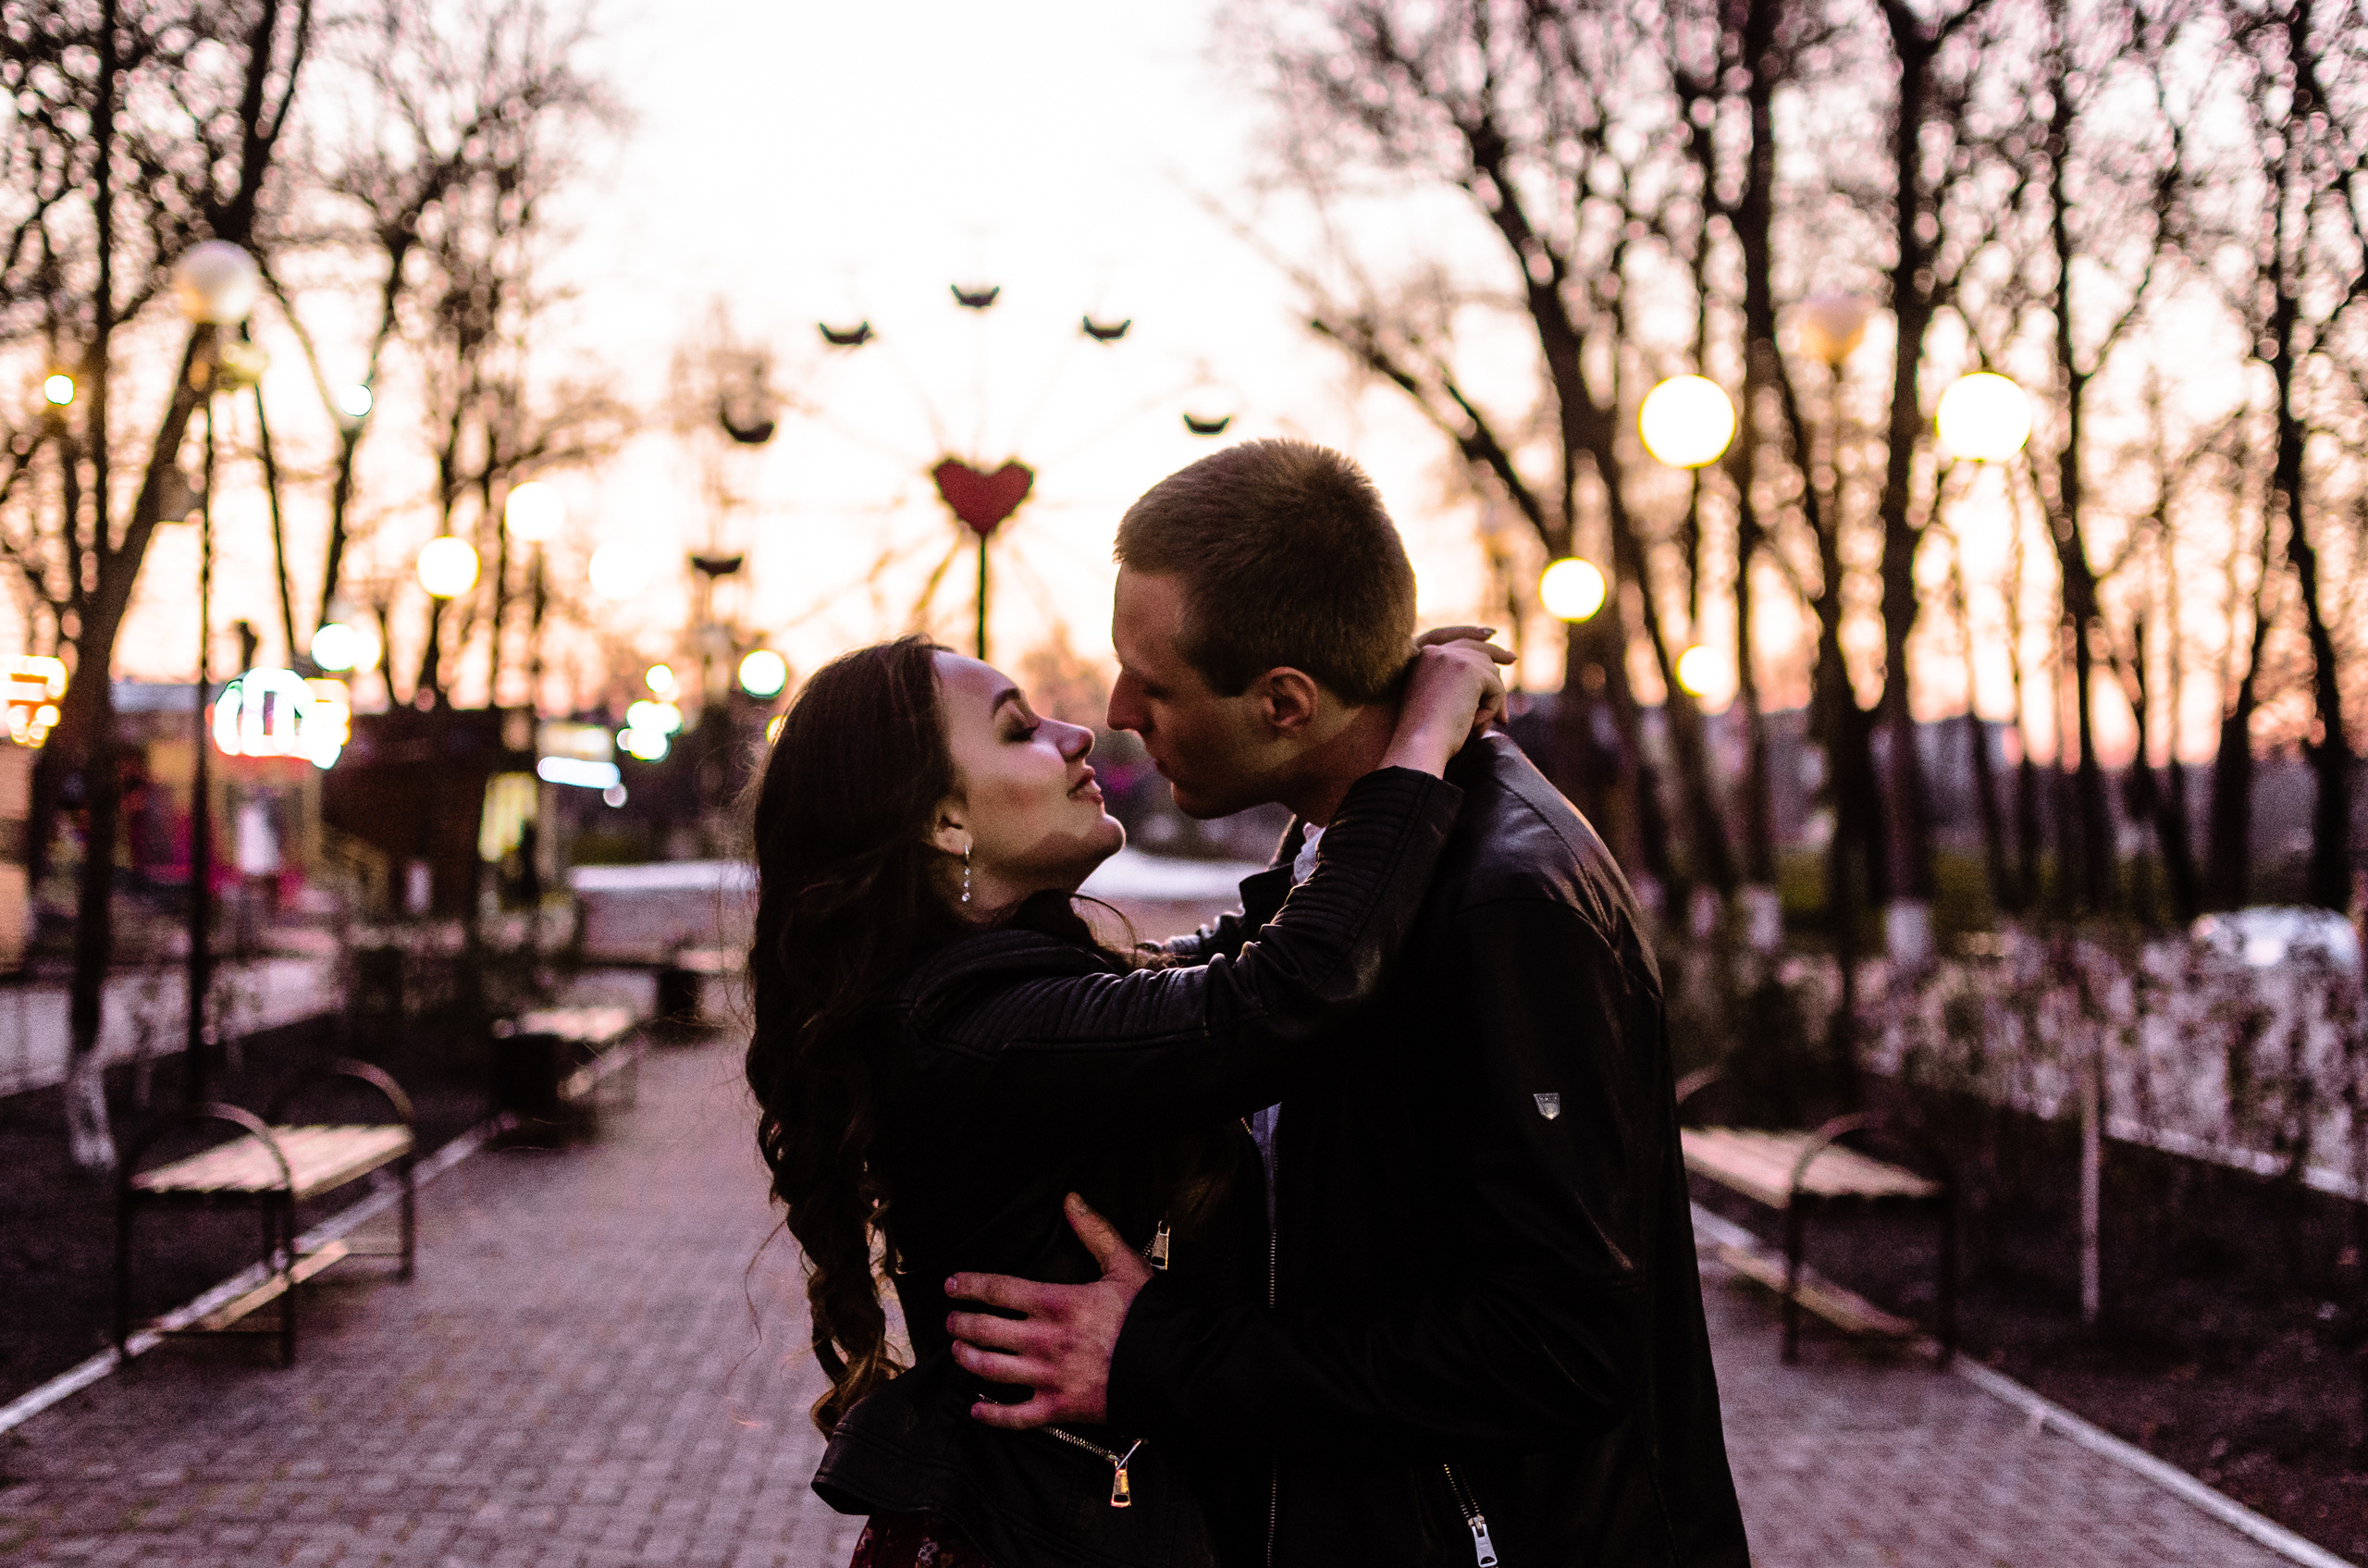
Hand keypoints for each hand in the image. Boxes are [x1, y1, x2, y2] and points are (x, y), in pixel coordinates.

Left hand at [946, 1193, 1150, 1428]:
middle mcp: (1045, 1340)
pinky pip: (1015, 1416)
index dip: (970, 1286)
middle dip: (962, 1323)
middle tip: (951, 1320)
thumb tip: (1071, 1200)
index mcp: (1057, 1302)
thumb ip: (1094, 1232)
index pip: (999, 1290)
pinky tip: (978, 1408)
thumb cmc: (1149, 1316)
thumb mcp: (1124, 1265)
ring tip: (958, 1351)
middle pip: (986, 1330)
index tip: (951, 1285)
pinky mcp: (1059, 1408)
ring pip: (991, 1369)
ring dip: (967, 1359)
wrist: (1174, 1367)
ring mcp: (1049, 1377)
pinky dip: (992, 1415)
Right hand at [1382, 634, 1510, 775]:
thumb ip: (1458, 685)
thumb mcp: (1438, 702)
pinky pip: (1496, 688)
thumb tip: (1492, 679)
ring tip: (1476, 728)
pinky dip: (1492, 709)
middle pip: (1479, 652)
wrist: (1418, 746)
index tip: (1500, 652)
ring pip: (1490, 673)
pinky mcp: (1468, 670)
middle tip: (1512, 661)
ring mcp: (1452, 657)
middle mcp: (1436, 651)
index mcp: (1423, 657)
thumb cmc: (1425, 736)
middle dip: (1495, 663)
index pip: (1459, 644)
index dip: (1480, 646)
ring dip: (1490, 701)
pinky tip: (1475, 727)